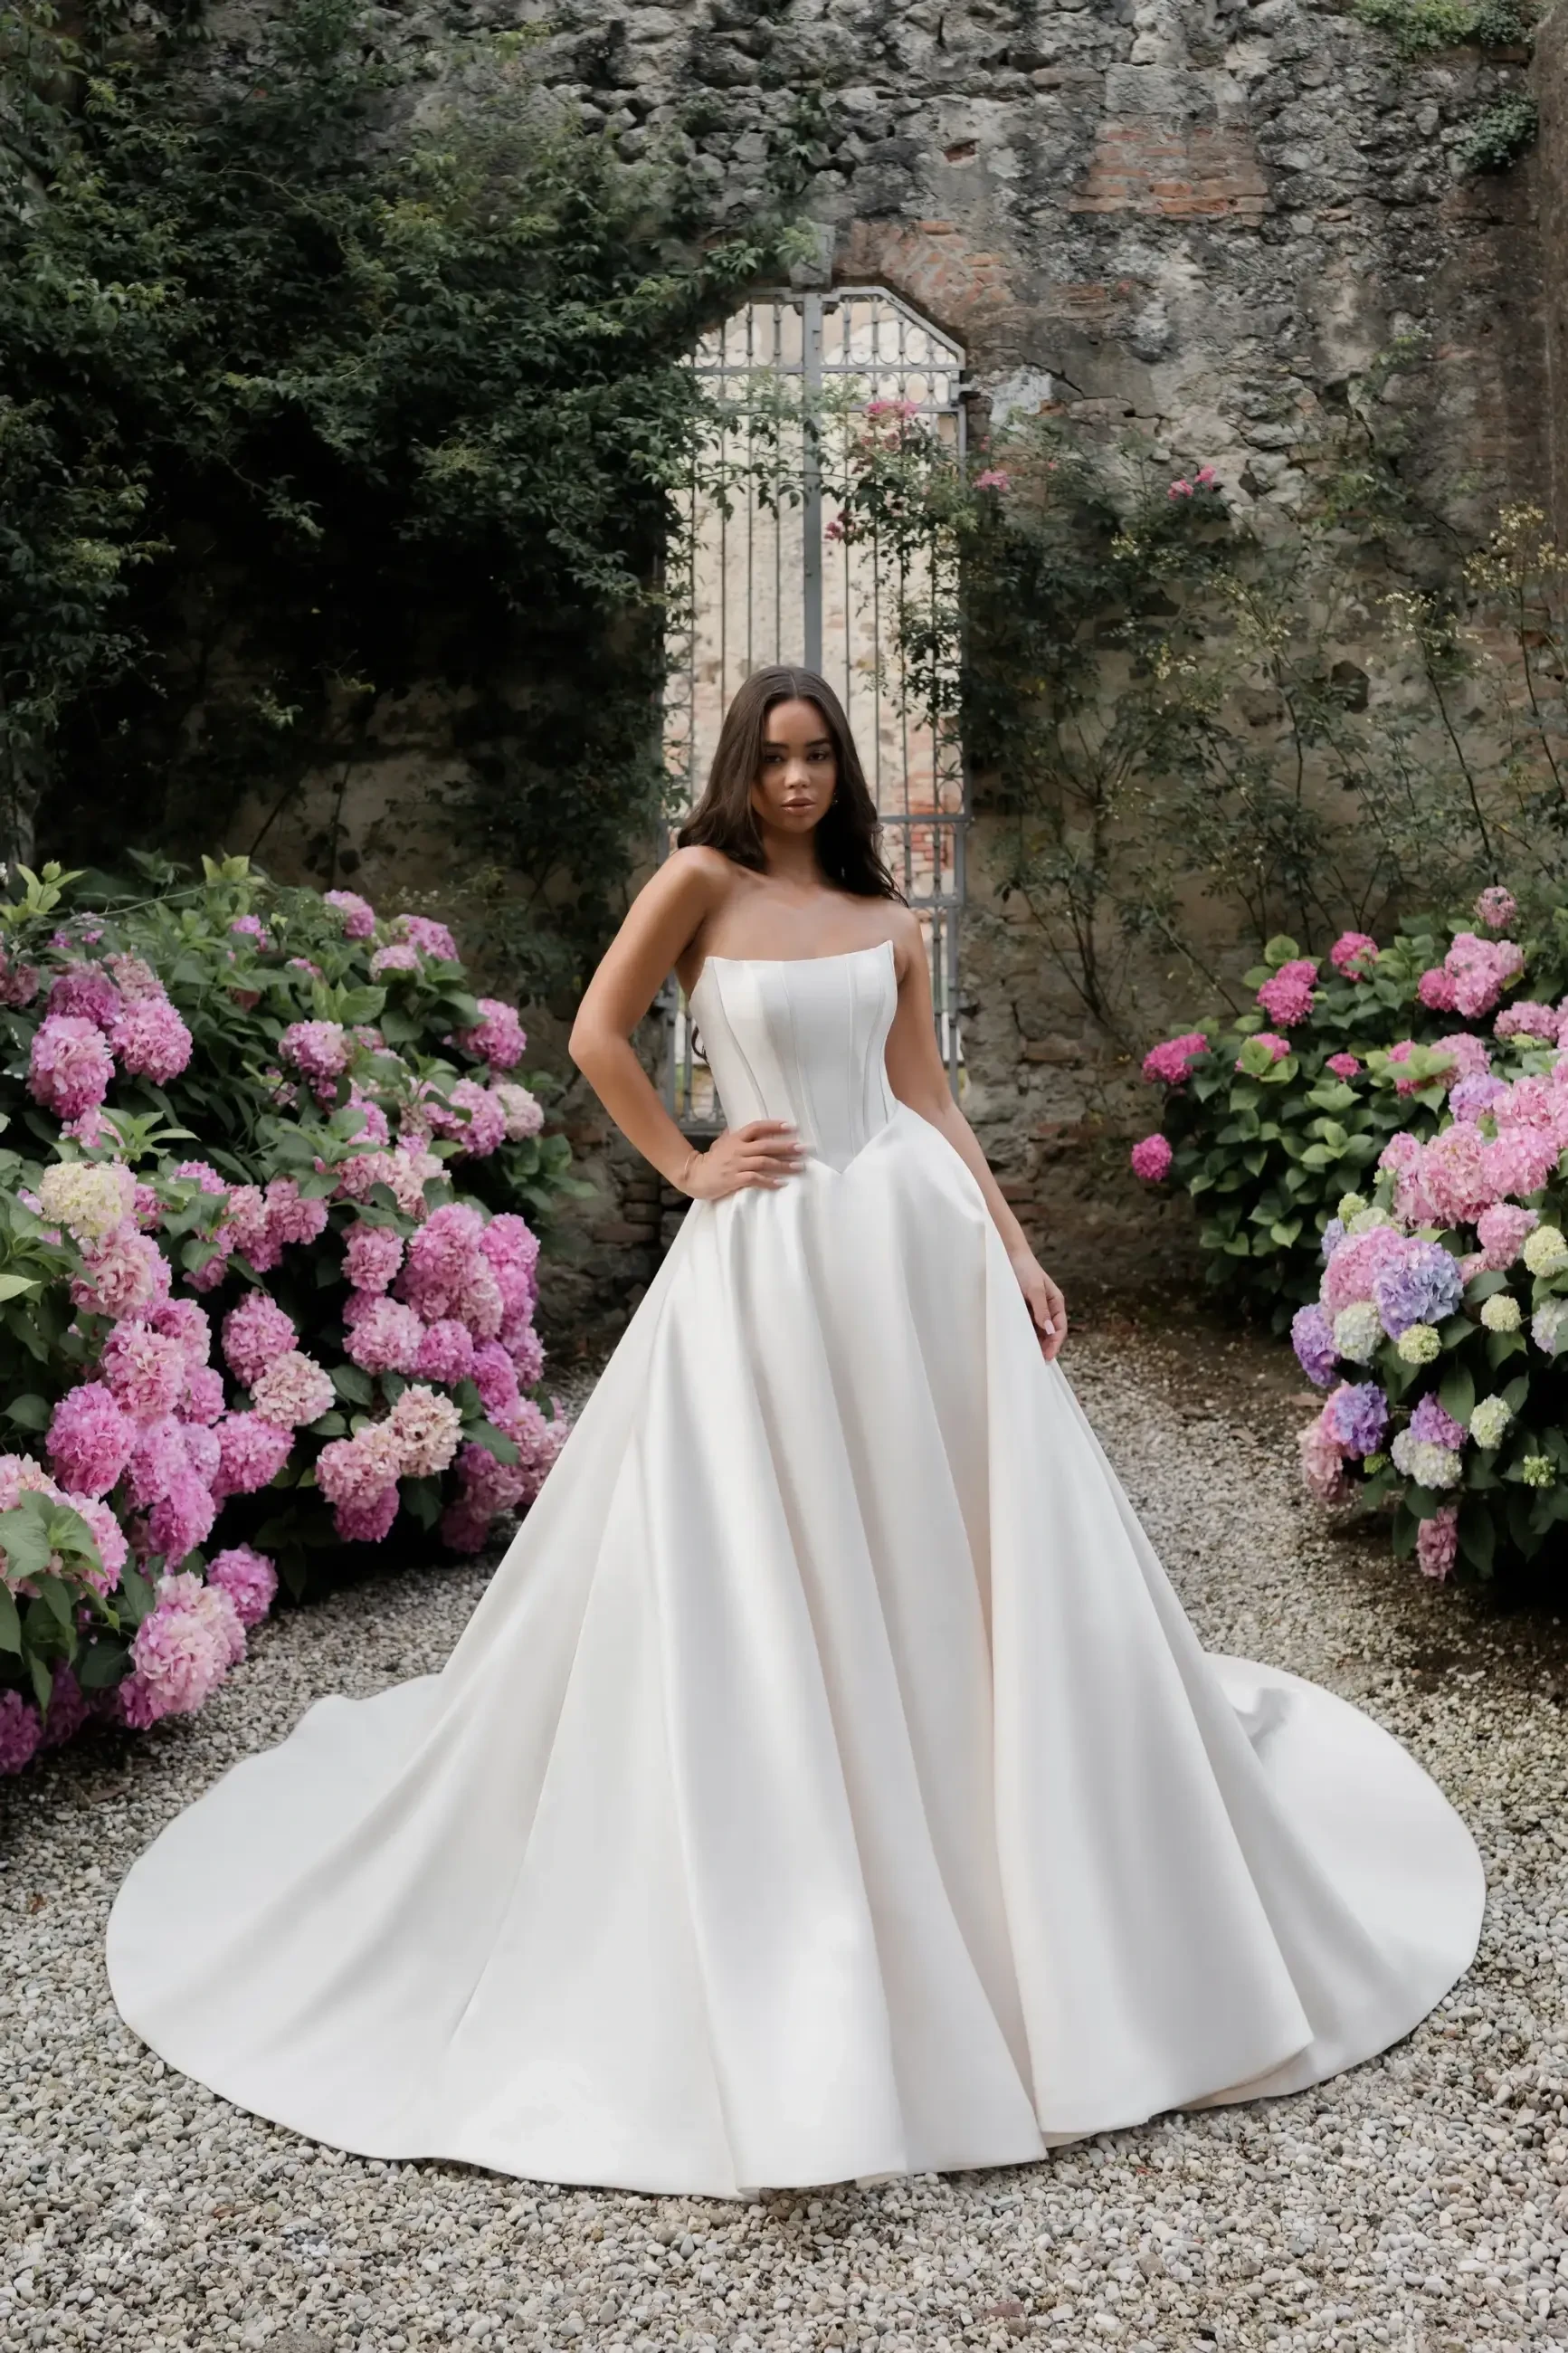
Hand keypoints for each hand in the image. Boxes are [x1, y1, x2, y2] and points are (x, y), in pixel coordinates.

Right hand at [678, 1118, 809, 1199]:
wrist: (694, 1176)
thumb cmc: (710, 1161)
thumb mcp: (720, 1143)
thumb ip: (732, 1136)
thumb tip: (741, 1129)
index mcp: (735, 1138)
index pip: (757, 1127)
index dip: (774, 1126)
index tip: (791, 1127)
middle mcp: (738, 1149)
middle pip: (766, 1145)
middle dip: (786, 1147)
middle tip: (803, 1149)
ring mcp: (736, 1165)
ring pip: (764, 1162)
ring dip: (783, 1165)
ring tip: (799, 1167)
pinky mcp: (734, 1180)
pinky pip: (755, 1179)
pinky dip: (769, 1181)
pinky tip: (781, 1183)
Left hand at [1010, 1250, 1066, 1361]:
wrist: (1009, 1255)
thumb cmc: (1024, 1269)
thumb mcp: (1034, 1289)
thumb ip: (1041, 1309)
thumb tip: (1049, 1329)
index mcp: (1056, 1303)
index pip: (1059, 1328)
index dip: (1055, 1343)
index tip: (1047, 1356)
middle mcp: (1048, 1308)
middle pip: (1050, 1332)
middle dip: (1046, 1347)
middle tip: (1037, 1361)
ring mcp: (1035, 1309)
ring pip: (1038, 1331)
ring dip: (1035, 1342)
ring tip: (1028, 1355)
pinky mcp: (1023, 1309)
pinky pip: (1027, 1325)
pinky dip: (1025, 1334)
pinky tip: (1020, 1342)